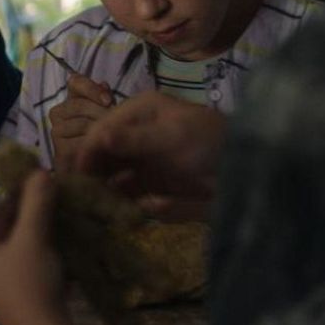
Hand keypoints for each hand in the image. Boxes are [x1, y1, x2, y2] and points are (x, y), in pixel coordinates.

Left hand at [0, 156, 66, 324]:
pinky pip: (23, 246)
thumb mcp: (32, 239)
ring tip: (51, 188)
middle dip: (17, 191)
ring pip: (11, 229)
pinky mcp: (15, 281)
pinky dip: (37, 230)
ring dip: (30, 210)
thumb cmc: (28, 286)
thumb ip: (35, 203)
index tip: (1, 148)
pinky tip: (57, 217)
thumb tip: (40, 173)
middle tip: (37, 168)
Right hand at [46, 74, 113, 168]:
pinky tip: (106, 152)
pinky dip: (94, 148)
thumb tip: (104, 85)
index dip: (91, 89)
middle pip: (79, 104)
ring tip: (115, 139)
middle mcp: (59, 113)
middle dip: (102, 114)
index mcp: (72, 98)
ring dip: (101, 132)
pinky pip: (78, 144)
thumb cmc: (112, 137)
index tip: (108, 101)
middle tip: (118, 125)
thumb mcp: (113, 115)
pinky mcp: (60, 152)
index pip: (75, 82)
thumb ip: (107, 98)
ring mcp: (56, 132)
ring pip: (80, 124)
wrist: (107, 170)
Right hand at [69, 90, 223, 217]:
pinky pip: (126, 194)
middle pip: (100, 153)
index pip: (101, 129)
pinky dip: (119, 203)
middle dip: (89, 173)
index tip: (76, 175)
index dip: (86, 151)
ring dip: (101, 190)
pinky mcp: (150, 184)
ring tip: (94, 208)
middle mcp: (134, 134)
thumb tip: (97, 138)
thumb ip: (135, 139)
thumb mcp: (174, 136)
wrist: (248, 170)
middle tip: (79, 196)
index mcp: (138, 112)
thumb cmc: (211, 142)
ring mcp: (142, 160)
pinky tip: (115, 212)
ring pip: (109, 175)